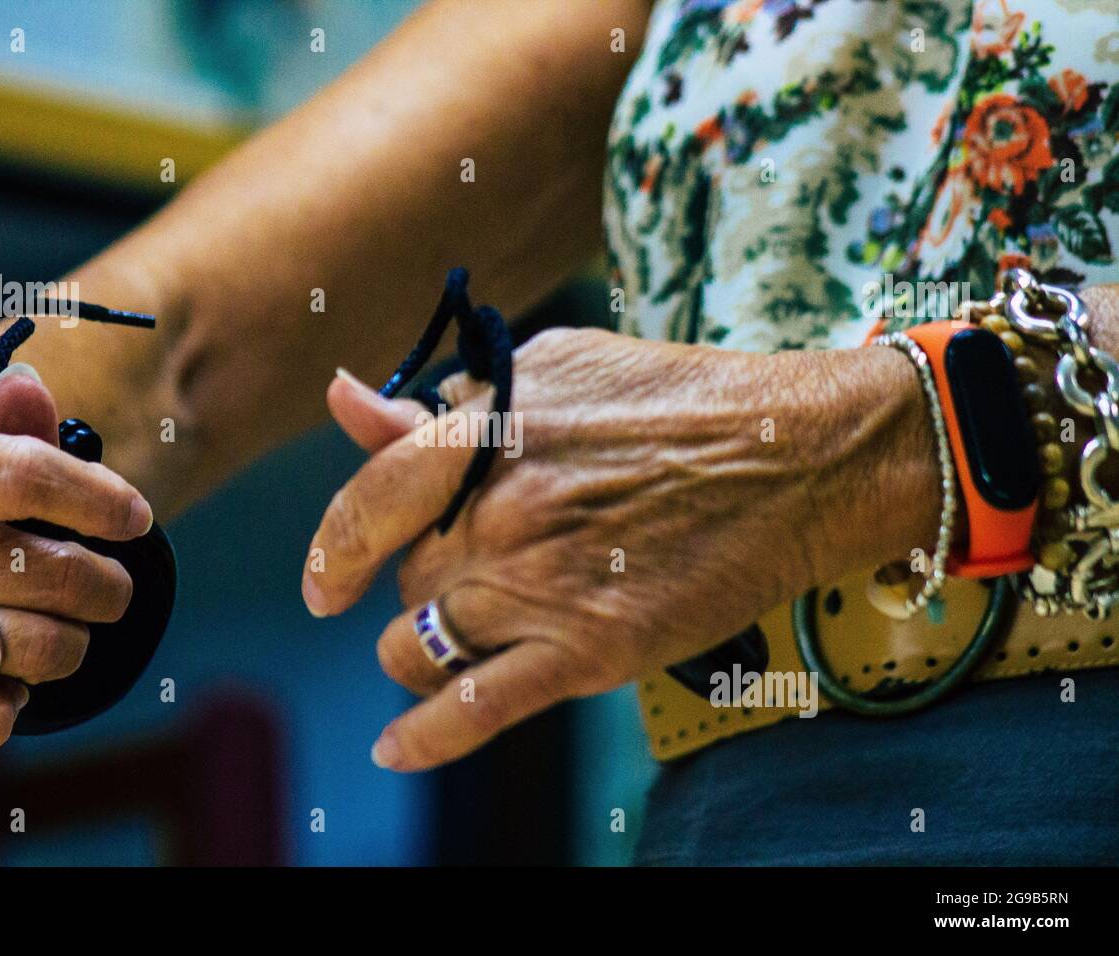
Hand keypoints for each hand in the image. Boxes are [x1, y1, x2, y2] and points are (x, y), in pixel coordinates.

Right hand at [0, 365, 152, 754]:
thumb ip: (17, 427)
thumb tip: (28, 391)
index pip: (26, 476)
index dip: (100, 499)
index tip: (136, 518)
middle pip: (50, 573)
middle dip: (107, 586)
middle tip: (109, 587)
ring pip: (30, 648)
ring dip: (71, 645)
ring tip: (59, 630)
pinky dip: (5, 711)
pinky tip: (11, 685)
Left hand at [304, 328, 938, 770]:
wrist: (798, 457)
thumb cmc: (682, 402)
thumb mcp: (557, 372)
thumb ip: (447, 401)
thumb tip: (348, 402)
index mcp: (488, 433)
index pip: (369, 499)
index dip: (337, 545)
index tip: (326, 580)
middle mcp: (500, 512)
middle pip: (405, 576)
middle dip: (424, 579)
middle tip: (476, 572)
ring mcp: (540, 586)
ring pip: (419, 644)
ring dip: (426, 647)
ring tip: (465, 636)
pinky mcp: (587, 652)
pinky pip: (474, 710)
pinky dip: (424, 737)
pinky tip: (394, 747)